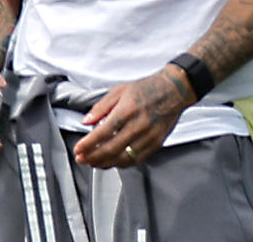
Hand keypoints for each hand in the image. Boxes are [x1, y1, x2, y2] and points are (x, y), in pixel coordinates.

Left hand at [71, 67, 193, 167]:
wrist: (174, 91)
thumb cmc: (147, 88)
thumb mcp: (119, 90)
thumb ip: (101, 107)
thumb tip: (87, 121)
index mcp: (127, 109)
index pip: (103, 132)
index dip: (88, 144)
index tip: (78, 149)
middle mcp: (139, 125)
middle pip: (112, 149)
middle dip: (93, 157)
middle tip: (82, 159)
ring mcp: (149, 136)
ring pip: (124, 158)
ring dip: (106, 163)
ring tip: (94, 163)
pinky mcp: (156, 144)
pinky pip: (136, 160)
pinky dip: (122, 164)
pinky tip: (112, 162)